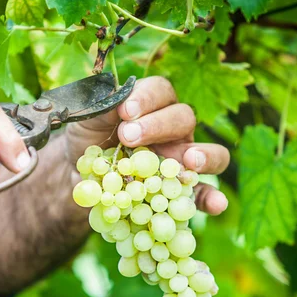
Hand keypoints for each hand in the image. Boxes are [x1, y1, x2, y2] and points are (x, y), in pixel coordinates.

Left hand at [65, 76, 229, 214]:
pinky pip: (203, 194)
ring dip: (206, 156)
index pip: (160, 91)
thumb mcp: (88, 120)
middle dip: (158, 126)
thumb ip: (103, 107)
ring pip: (211, 153)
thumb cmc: (88, 139)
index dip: (146, 98)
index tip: (126, 111)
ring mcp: (183, 161)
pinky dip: (212, 199)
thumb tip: (119, 100)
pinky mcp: (182, 191)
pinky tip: (216, 204)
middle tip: (129, 137)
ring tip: (191, 161)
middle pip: (183, 119)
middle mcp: (174, 130)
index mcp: (152, 106)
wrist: (79, 175)